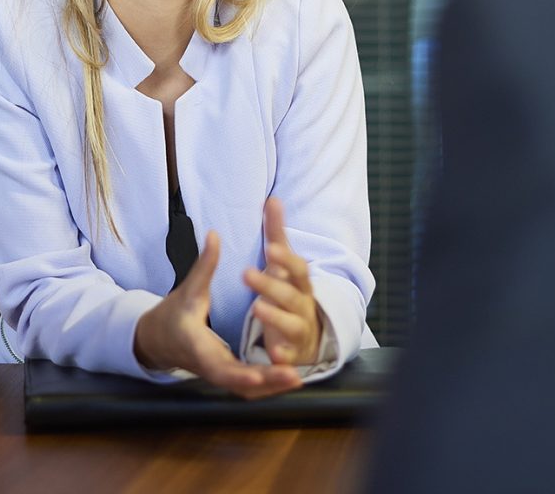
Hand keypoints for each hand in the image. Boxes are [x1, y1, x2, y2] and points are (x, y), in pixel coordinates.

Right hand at [134, 230, 302, 399]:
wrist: (158, 339)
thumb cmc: (173, 314)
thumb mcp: (189, 288)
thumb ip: (204, 265)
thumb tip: (214, 235)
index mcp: (197, 345)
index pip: (218, 366)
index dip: (238, 373)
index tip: (257, 375)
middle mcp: (208, 366)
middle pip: (238, 383)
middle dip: (266, 381)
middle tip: (294, 376)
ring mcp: (217, 374)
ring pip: (246, 389)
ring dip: (271, 386)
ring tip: (297, 377)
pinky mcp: (225, 375)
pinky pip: (247, 386)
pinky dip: (266, 385)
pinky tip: (286, 378)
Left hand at [243, 197, 321, 365]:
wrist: (309, 333)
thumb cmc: (290, 291)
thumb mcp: (283, 264)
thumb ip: (276, 234)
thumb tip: (272, 199)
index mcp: (300, 281)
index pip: (297, 267)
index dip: (285, 258)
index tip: (270, 248)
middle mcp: (303, 304)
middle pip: (290, 294)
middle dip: (270, 285)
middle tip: (246, 274)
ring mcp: (299, 329)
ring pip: (291, 323)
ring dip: (275, 317)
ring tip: (256, 308)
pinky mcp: (293, 353)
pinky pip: (290, 356)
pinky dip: (284, 355)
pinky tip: (274, 354)